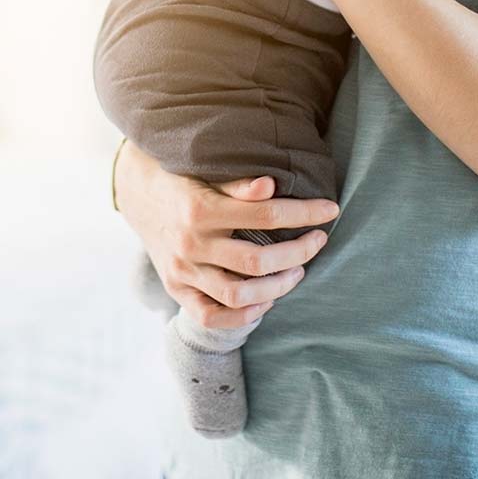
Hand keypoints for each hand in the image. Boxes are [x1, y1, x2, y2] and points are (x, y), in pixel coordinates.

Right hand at [114, 140, 338, 329]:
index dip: (304, 213)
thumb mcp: (206, 169)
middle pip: (257, 261)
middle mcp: (191, 243)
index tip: (331, 210)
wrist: (137, 191)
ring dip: (277, 287)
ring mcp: (182, 270)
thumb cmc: (183, 174)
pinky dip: (242, 315)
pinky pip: (210, 316)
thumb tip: (271, 186)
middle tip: (318, 242)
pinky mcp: (176, 288)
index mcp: (202, 208)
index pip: (267, 214)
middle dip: (298, 253)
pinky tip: (265, 301)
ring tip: (298, 271)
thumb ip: (237, 182)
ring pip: (237, 294)